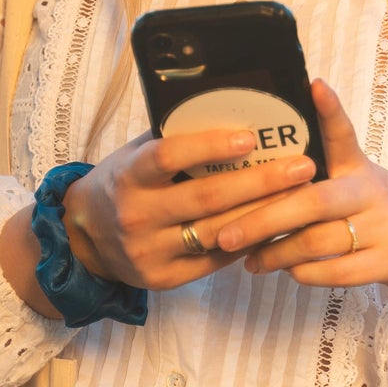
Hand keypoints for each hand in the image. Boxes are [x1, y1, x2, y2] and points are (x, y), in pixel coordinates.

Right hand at [61, 127, 316, 292]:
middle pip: (207, 198)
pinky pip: (215, 260)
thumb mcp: (135, 154)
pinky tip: (276, 225)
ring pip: (218, 232)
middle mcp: (137, 214)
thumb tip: (231, 108)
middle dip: (261, 181)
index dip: (210, 146)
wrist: (85, 237)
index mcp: (128, 175)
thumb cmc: (124, 182)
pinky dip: (248, 242)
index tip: (251, 137)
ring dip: (264, 213)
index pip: (169, 157)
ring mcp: (150, 251)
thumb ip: (173, 138)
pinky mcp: (163, 278)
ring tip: (300, 195)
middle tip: (302, 166)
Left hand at [212, 80, 387, 308]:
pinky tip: (288, 272)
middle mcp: (371, 192)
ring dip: (276, 253)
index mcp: (357, 167)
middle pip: (311, 200)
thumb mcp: (356, 183)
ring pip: (318, 240)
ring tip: (249, 260)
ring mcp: (385, 227)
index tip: (314, 85)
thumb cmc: (377, 212)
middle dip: (261, 219)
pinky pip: (338, 270)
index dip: (330, 110)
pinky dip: (306, 273)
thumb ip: (317, 179)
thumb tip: (253, 180)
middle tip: (223, 234)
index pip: (343, 134)